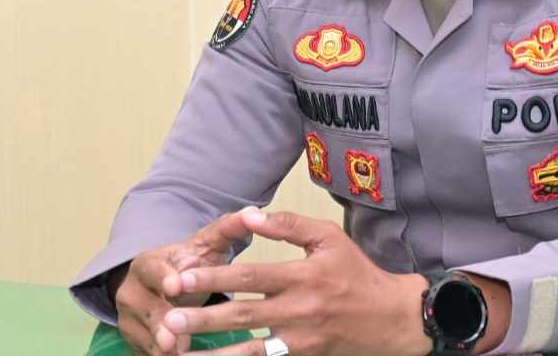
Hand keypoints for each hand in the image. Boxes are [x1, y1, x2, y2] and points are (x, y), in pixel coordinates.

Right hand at [114, 209, 254, 354]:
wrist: (170, 283)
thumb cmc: (193, 263)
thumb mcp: (209, 244)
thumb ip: (230, 228)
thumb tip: (254, 212)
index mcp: (148, 263)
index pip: (152, 268)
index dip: (163, 277)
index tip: (177, 285)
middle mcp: (132, 290)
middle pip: (145, 307)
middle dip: (159, 322)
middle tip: (173, 338)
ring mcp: (130, 318)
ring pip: (143, 335)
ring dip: (159, 346)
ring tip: (179, 353)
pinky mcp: (134, 340)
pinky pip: (144, 352)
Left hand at [159, 209, 431, 355]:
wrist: (389, 318)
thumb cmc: (356, 272)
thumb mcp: (328, 237)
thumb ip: (289, 225)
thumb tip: (250, 215)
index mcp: (304, 275)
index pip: (252, 276)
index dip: (215, 277)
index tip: (182, 276)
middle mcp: (299, 309)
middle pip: (243, 314)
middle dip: (203, 316)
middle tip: (168, 318)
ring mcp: (300, 339)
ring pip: (249, 349)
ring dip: (212, 352)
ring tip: (178, 350)